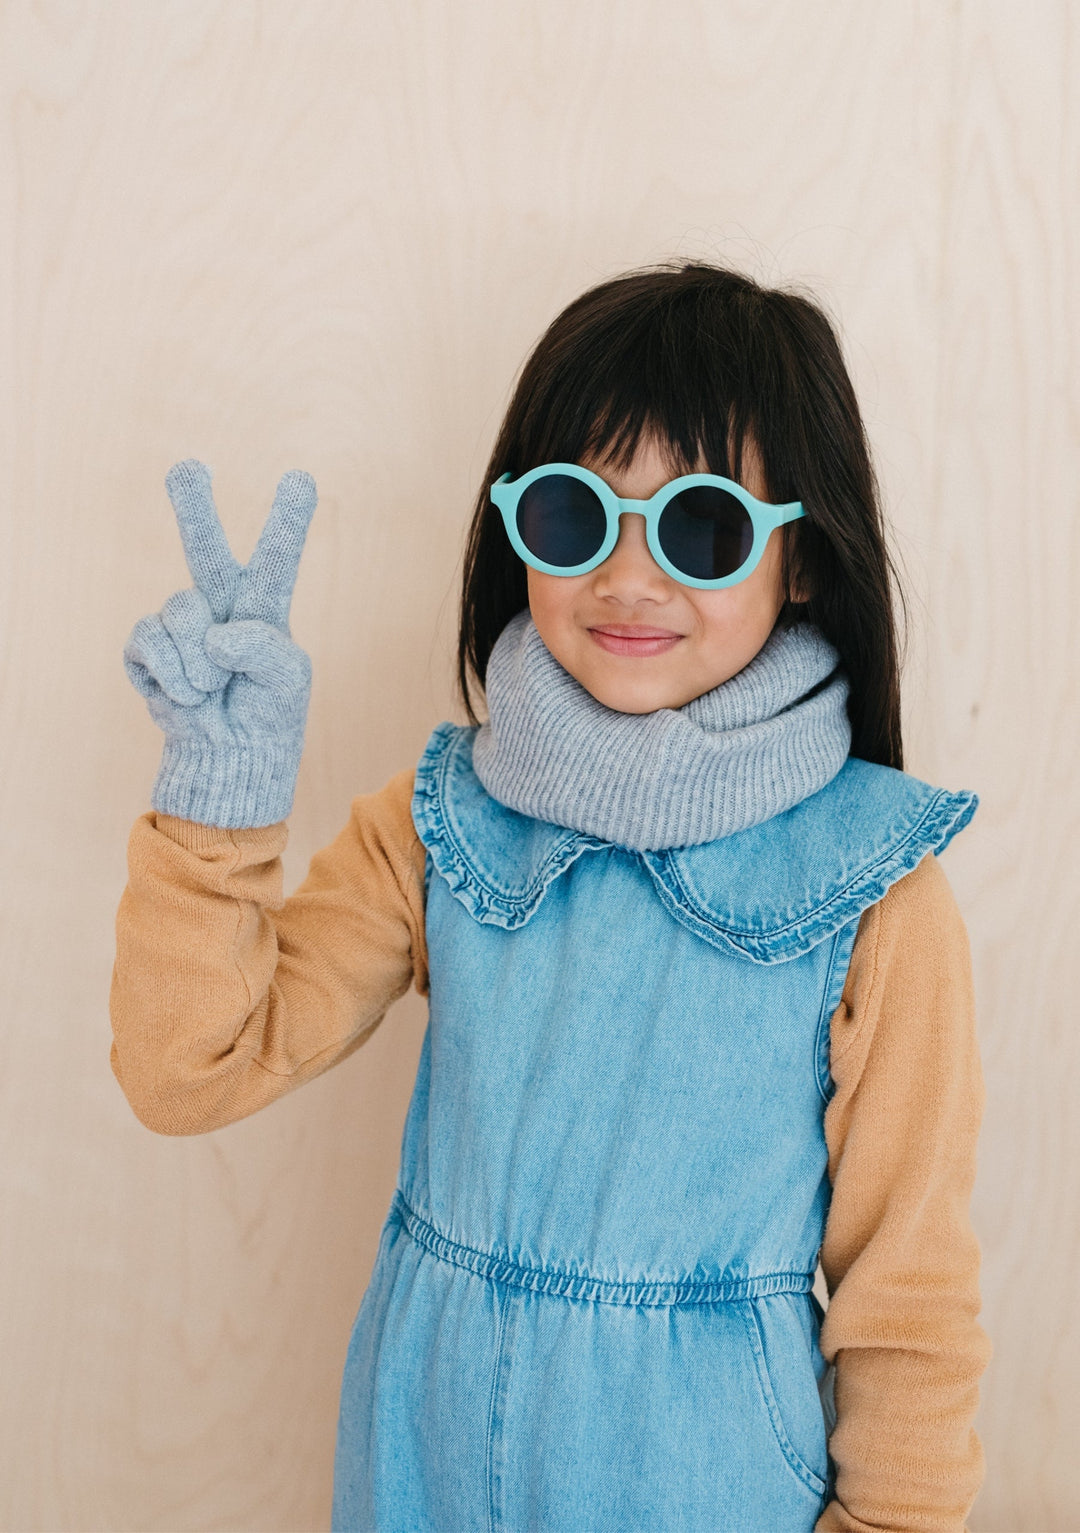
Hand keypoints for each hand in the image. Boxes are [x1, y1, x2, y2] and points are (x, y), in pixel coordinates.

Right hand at [123, 459, 317, 826]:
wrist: (229, 756)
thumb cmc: (268, 714)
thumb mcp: (288, 681)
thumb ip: (263, 649)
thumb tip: (215, 634)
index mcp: (264, 608)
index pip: (276, 558)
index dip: (288, 520)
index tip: (302, 477)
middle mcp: (221, 606)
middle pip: (205, 550)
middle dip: (194, 508)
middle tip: (186, 467)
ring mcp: (181, 624)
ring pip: (179, 613)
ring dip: (198, 664)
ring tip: (212, 688)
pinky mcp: (146, 647)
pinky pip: (149, 641)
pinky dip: (171, 675)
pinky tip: (185, 694)